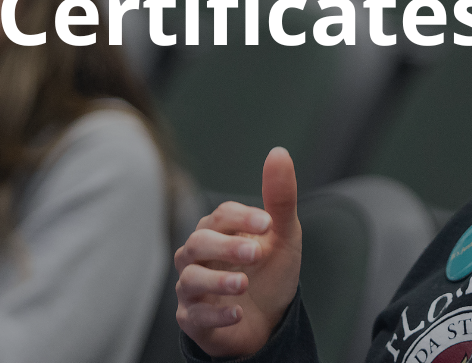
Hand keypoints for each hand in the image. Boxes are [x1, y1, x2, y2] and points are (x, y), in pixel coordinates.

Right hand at [175, 147, 302, 357]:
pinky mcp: (193, 320)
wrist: (270, 319)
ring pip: (190, 279)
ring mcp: (193, 289)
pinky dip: (215, 315)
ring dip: (217, 281)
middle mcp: (198, 257)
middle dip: (225, 247)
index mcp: (218, 231)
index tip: (267, 224)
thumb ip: (280, 197)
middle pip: (198, 243)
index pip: (220, 216)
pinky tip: (237, 313)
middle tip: (255, 253)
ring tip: (243, 284)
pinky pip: (194, 317)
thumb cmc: (270, 271)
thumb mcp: (281, 235)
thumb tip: (279, 151)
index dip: (241, 218)